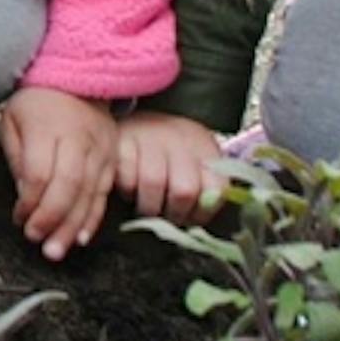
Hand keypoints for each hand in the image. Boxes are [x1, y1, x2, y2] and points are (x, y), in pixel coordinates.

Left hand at [0, 85, 119, 260]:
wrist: (79, 79)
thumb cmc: (37, 103)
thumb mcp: (12, 122)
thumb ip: (17, 159)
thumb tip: (25, 197)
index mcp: (47, 127)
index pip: (40, 174)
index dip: (29, 203)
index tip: (19, 218)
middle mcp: (78, 138)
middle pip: (67, 186)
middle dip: (52, 220)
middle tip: (37, 242)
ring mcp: (100, 148)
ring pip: (88, 193)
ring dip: (72, 226)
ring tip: (57, 250)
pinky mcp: (112, 158)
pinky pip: (103, 192)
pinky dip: (92, 217)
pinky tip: (81, 237)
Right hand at [118, 113, 232, 225]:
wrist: (133, 123)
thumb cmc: (167, 151)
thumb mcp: (194, 162)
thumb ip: (205, 188)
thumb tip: (205, 215)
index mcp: (204, 147)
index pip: (217, 188)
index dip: (204, 212)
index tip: (192, 217)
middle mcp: (180, 139)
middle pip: (184, 191)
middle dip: (174, 213)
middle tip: (167, 215)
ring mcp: (150, 138)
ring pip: (153, 184)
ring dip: (148, 206)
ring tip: (147, 206)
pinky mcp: (122, 142)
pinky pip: (127, 178)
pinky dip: (127, 191)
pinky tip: (131, 188)